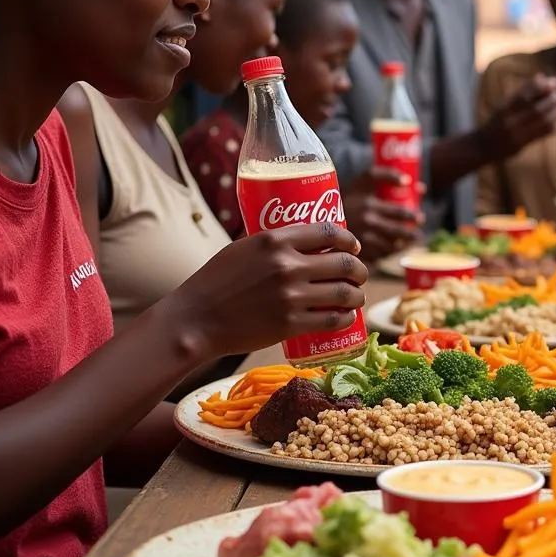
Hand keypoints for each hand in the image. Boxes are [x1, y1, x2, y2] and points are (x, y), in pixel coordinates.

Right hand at [167, 222, 368, 360]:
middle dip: (360, 270)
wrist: (195, 319)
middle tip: (359, 275)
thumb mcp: (243, 248)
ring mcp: (291, 296)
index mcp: (275, 240)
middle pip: (345, 263)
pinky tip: (347, 317)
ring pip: (345, 293)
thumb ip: (274, 244)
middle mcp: (287, 265)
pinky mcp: (290, 324)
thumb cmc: (215, 282)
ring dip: (358, 295)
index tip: (354, 247)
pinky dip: (346, 318)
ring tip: (357, 297)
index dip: (350, 240)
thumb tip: (304, 240)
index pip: (329, 232)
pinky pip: (333, 320)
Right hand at [345, 165, 424, 262]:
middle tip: (417, 233)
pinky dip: (388, 253)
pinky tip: (393, 249)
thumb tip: (408, 181)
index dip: (412, 216)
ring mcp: (362, 239)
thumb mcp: (364, 178)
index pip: (399, 212)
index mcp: (370, 205)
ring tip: (409, 242)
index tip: (420, 217)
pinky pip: (378, 256)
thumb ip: (386, 174)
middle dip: (411, 234)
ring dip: (402, 245)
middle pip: (397, 232)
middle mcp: (366, 223)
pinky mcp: (356, 252)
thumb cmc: (349, 194)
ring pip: (390, 246)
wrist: (319, 214)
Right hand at [482, 74, 555, 159]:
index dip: (541, 87)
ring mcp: (515, 134)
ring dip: (554, 112)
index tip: (554, 81)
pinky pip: (542, 134)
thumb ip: (522, 92)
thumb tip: (541, 75)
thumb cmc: (495, 122)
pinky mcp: (521, 145)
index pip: (525, 95)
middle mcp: (509, 121)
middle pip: (536, 109)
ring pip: (541, 122)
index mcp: (504, 108)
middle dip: (551, 99)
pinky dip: (553, 126)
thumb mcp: (504, 105)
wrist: (482, 146)